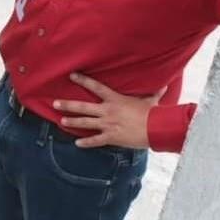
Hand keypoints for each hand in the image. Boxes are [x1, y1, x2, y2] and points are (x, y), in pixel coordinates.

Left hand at [53, 73, 167, 148]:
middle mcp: (107, 111)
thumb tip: (165, 85)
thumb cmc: (153, 113)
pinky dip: (86, 143)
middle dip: (67, 105)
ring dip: (72, 122)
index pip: (95, 87)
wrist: (156, 128)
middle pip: (83, 107)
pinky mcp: (111, 137)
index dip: (83, 80)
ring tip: (61, 121)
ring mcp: (108, 124)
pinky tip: (77, 144)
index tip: (72, 75)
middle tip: (54, 102)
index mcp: (115, 99)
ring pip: (85, 123)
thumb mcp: (151, 100)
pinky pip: (95, 140)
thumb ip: (154, 93)